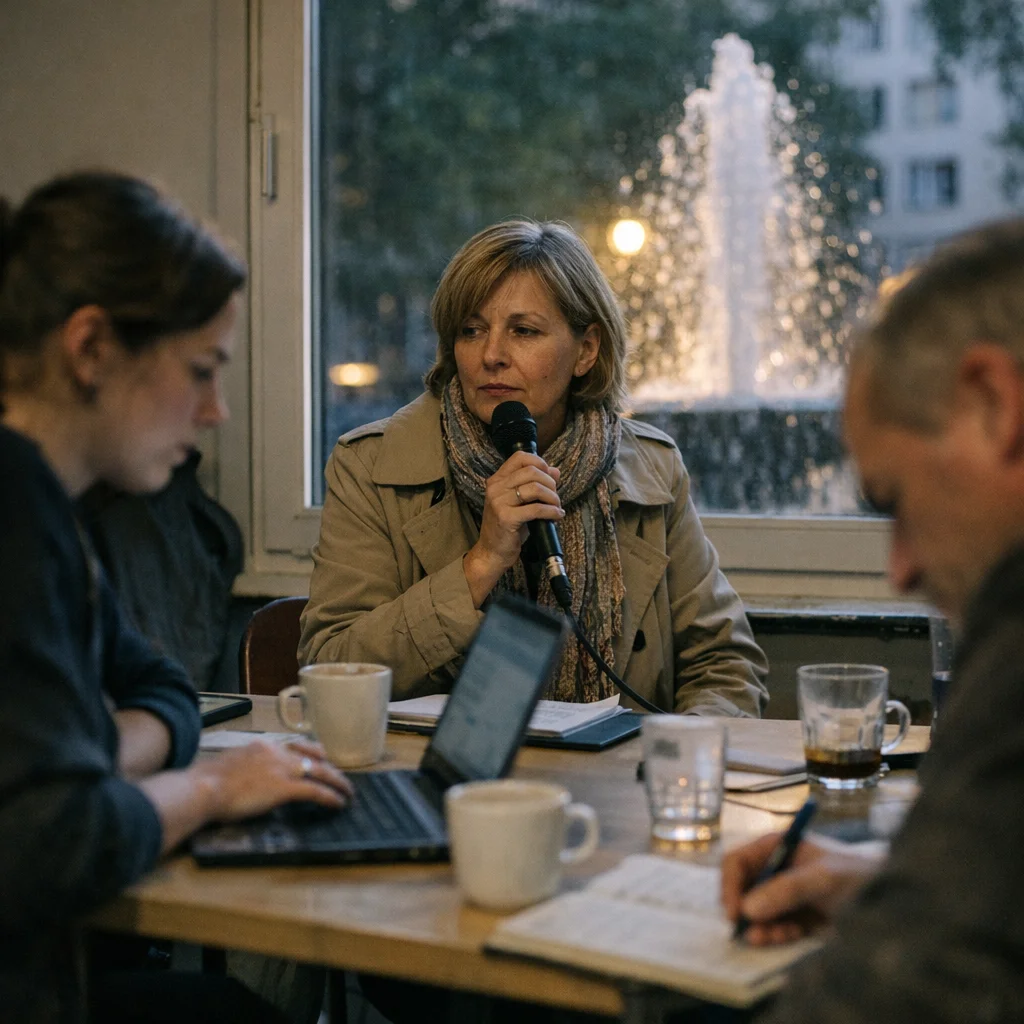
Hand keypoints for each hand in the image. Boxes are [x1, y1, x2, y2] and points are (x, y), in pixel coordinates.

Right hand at [192, 738, 353, 822]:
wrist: (204, 787)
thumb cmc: (207, 782)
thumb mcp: (231, 765)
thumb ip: (247, 766)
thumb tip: (250, 778)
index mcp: (263, 746)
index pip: (296, 746)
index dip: (313, 754)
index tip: (321, 759)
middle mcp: (277, 752)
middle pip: (313, 758)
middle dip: (330, 769)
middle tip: (341, 779)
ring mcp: (282, 768)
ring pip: (320, 772)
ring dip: (337, 783)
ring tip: (347, 792)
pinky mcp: (284, 787)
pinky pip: (315, 791)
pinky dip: (330, 796)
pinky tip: (338, 803)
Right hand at [462, 450, 562, 606]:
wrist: (492, 552)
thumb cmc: (507, 527)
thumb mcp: (520, 502)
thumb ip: (535, 484)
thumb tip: (555, 471)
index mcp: (497, 480)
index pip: (520, 457)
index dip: (540, 462)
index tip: (549, 476)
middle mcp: (495, 488)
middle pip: (531, 471)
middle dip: (550, 483)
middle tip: (555, 496)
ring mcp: (499, 502)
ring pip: (535, 488)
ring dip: (552, 497)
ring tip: (556, 507)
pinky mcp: (506, 518)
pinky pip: (536, 509)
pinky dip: (551, 511)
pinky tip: (557, 515)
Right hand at [721, 833, 882, 945]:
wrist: (891, 901)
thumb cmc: (857, 876)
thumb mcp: (823, 878)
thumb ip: (786, 889)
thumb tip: (747, 909)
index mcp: (777, 846)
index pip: (738, 861)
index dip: (730, 885)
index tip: (734, 912)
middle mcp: (776, 868)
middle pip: (742, 888)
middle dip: (744, 911)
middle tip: (748, 932)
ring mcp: (785, 894)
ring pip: (757, 912)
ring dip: (760, 926)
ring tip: (767, 938)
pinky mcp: (796, 916)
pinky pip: (774, 926)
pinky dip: (775, 934)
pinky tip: (785, 936)